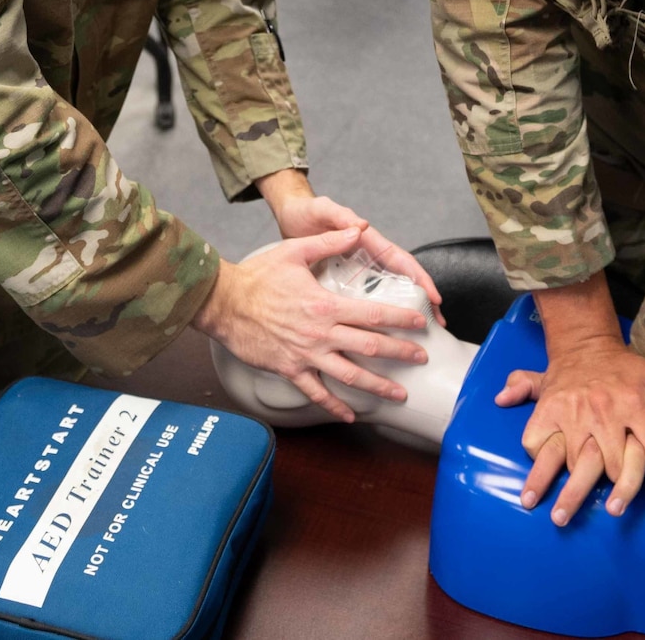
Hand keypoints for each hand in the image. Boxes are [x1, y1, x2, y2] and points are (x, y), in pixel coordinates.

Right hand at [193, 226, 429, 422]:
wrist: (223, 303)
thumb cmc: (257, 276)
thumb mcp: (294, 251)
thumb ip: (330, 242)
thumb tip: (359, 230)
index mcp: (325, 305)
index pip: (373, 314)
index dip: (400, 320)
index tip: (420, 323)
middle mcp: (320, 333)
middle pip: (369, 347)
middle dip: (399, 353)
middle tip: (421, 358)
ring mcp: (305, 355)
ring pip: (349, 376)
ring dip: (378, 386)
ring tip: (399, 394)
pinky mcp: (289, 369)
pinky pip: (316, 392)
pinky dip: (334, 406)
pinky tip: (350, 415)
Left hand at [255, 170, 443, 318]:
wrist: (289, 217)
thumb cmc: (308, 212)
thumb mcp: (323, 210)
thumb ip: (340, 216)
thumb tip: (361, 224)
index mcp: (367, 241)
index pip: (399, 260)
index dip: (419, 278)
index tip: (433, 296)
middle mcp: (366, 257)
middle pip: (400, 280)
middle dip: (420, 300)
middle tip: (435, 322)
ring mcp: (356, 270)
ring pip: (384, 294)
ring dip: (400, 313)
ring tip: (414, 336)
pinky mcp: (342, 282)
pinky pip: (362, 301)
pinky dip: (374, 317)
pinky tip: (378, 335)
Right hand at [498, 339, 644, 524]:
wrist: (586, 346)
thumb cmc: (629, 371)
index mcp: (635, 403)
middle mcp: (604, 410)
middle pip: (615, 469)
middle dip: (620, 479)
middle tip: (617, 485)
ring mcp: (572, 413)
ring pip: (578, 467)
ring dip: (580, 482)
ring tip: (571, 502)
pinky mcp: (546, 412)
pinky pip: (537, 448)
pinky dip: (539, 462)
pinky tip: (545, 472)